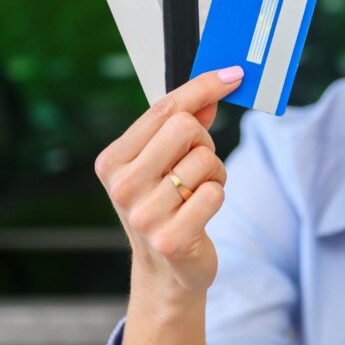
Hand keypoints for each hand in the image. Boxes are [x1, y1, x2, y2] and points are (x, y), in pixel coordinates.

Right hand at [94, 67, 243, 294]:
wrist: (166, 270)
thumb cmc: (166, 206)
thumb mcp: (163, 163)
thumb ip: (184, 123)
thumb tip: (215, 86)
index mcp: (112, 161)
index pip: (164, 108)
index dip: (203, 87)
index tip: (232, 75)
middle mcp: (122, 186)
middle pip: (186, 127)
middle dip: (205, 142)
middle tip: (199, 165)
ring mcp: (144, 215)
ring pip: (205, 160)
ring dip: (215, 174)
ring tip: (198, 194)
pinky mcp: (171, 238)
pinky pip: (215, 193)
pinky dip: (218, 196)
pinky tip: (202, 212)